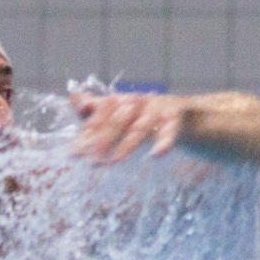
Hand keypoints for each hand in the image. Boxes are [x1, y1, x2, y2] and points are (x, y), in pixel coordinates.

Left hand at [70, 92, 190, 163]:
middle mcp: (136, 100)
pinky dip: (164, 141)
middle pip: (117, 121)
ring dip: (127, 144)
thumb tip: (74, 98)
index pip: (100, 115)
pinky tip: (156, 155)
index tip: (74, 153)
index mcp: (120, 100)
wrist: (185, 114)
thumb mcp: (121, 113)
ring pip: (140, 127)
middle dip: (103, 140)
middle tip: (91, 161)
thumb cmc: (145, 116)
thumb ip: (97, 108)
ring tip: (114, 162)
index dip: (87, 133)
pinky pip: (169, 129)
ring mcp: (156, 107)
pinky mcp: (176, 114)